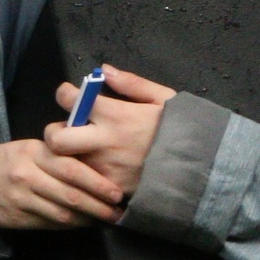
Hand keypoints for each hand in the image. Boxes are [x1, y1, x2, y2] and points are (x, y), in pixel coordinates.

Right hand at [0, 139, 125, 229]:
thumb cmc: (2, 162)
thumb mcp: (26, 149)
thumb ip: (55, 155)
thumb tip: (94, 168)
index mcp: (33, 152)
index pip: (72, 168)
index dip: (98, 182)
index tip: (117, 193)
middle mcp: (26, 174)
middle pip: (71, 193)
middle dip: (99, 205)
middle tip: (118, 212)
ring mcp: (20, 198)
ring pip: (62, 213)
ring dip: (88, 219)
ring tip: (105, 220)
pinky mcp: (16, 217)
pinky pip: (49, 223)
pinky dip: (69, 225)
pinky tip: (81, 224)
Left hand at [40, 64, 174, 200]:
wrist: (204, 169)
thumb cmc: (183, 130)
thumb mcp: (164, 99)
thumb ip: (132, 84)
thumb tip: (103, 70)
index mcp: (117, 115)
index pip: (71, 100)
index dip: (65, 94)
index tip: (68, 94)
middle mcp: (104, 143)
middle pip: (56, 138)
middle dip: (55, 132)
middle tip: (66, 129)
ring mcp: (105, 169)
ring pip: (65, 163)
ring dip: (67, 156)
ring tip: (82, 151)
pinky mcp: (110, 189)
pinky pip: (83, 182)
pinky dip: (83, 175)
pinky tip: (94, 170)